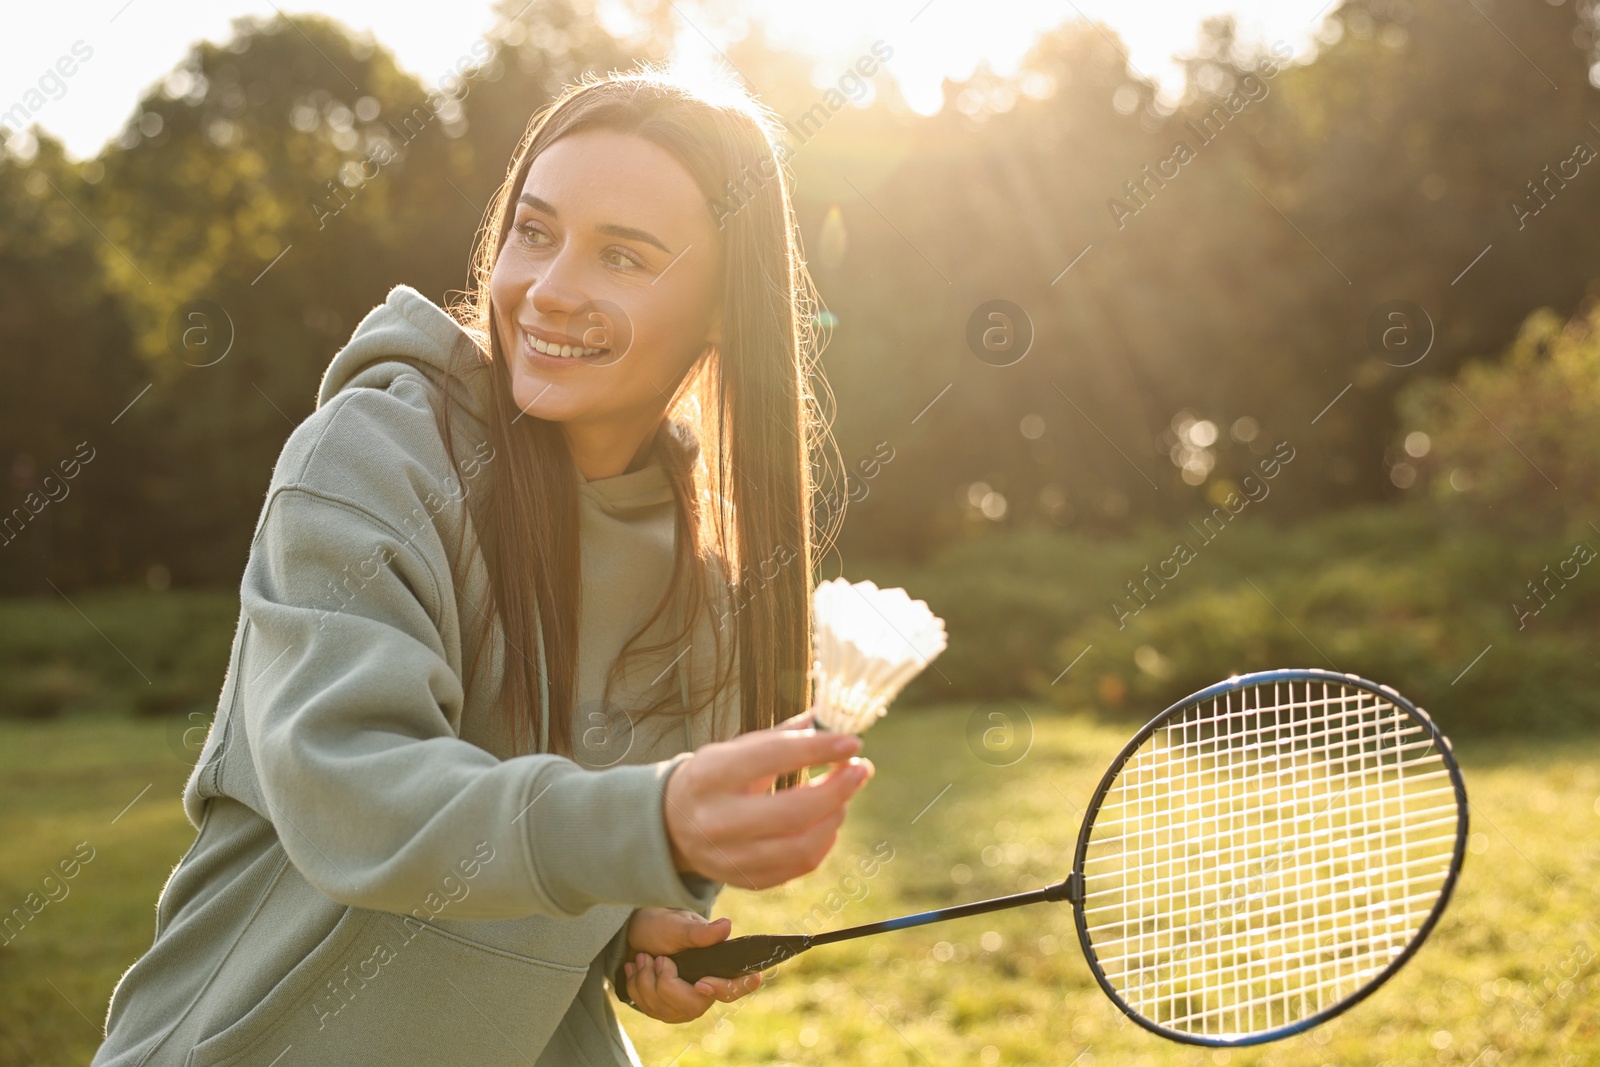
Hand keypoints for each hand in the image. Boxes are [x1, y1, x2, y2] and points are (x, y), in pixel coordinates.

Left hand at [621, 907, 761, 1021]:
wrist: (637, 933)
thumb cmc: (663, 925)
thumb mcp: (679, 925)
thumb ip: (701, 932)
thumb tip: (726, 926)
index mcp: (719, 966)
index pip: (737, 987)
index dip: (724, 990)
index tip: (701, 983)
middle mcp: (707, 990)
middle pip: (693, 1006)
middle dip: (665, 982)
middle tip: (657, 958)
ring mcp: (686, 1003)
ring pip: (665, 1009)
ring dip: (645, 980)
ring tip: (643, 957)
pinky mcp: (666, 1010)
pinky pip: (649, 1009)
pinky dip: (635, 986)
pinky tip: (636, 969)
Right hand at [662, 709, 873, 889]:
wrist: (671, 823)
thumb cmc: (714, 777)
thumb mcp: (734, 749)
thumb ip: (781, 735)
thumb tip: (827, 717)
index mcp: (710, 775)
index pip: (773, 757)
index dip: (819, 749)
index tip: (852, 741)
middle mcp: (716, 820)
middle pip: (793, 811)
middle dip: (838, 789)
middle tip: (861, 769)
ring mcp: (729, 857)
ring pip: (801, 845)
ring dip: (835, 816)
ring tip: (844, 796)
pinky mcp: (745, 880)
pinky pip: (799, 866)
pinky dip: (824, 840)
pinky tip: (829, 820)